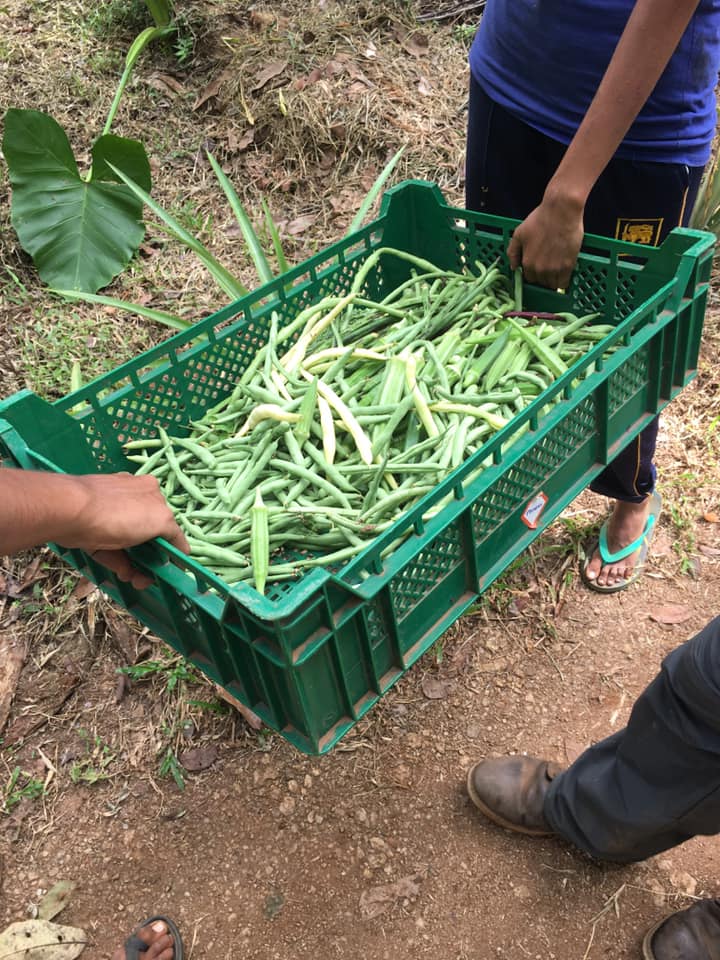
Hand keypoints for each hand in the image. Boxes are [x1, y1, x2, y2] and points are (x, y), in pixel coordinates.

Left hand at [58, 473, 189, 589]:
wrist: (70, 511)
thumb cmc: (121, 513)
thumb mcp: (161, 520)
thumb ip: (174, 535)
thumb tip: (183, 550)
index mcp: (150, 490)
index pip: (166, 519)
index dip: (170, 543)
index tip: (171, 565)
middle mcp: (130, 497)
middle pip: (146, 532)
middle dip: (150, 558)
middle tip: (150, 578)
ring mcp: (108, 512)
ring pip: (127, 543)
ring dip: (135, 565)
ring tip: (137, 581)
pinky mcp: (90, 526)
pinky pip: (108, 547)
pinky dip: (117, 562)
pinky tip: (123, 574)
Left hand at [507, 190, 584, 289]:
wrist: (561, 211)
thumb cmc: (540, 219)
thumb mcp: (519, 234)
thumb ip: (513, 252)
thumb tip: (513, 268)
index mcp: (527, 263)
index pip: (528, 279)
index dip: (532, 275)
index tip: (537, 270)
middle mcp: (540, 270)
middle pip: (540, 283)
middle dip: (542, 278)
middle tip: (547, 268)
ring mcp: (554, 270)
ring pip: (552, 286)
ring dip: (553, 281)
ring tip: (556, 271)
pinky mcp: (568, 266)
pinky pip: (564, 284)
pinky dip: (563, 281)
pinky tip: (563, 274)